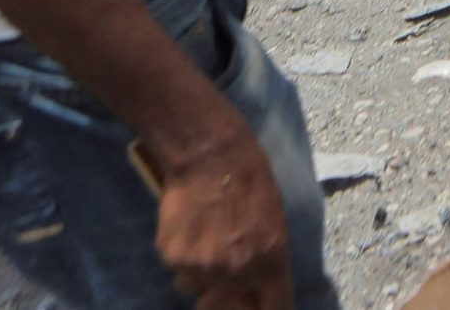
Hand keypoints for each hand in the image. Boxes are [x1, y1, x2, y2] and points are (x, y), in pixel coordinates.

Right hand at [150, 126, 292, 309]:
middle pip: (226, 308)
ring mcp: (203, 268)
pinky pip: (177, 268)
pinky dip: (181, 254)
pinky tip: (189, 226)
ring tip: (205, 234)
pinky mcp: (173, 258)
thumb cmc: (250, 181)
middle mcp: (238, 272)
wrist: (210, 155)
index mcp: (271, 262)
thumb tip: (257, 285)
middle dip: (224, 298)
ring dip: (200, 271)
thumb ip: (267, 258)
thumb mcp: (275, 221)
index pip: (275, 308)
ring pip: (196, 287)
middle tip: (222, 270)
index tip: (259, 308)